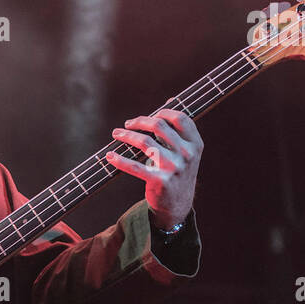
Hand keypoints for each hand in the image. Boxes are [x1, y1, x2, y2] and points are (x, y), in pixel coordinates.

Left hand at [105, 108, 203, 228]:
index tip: (148, 116)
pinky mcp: (159, 181)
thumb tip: (170, 99)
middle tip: (126, 124)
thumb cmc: (178, 171)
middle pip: (159, 126)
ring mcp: (174, 168)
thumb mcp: (185, 150)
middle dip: (139, 121)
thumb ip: (178, 128)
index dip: (162, 112)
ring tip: (116, 134)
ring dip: (126, 136)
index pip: (180, 118)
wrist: (177, 204)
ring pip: (145, 142)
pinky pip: (135, 167)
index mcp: (195, 144)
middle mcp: (187, 155)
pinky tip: (109, 156)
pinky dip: (119, 160)